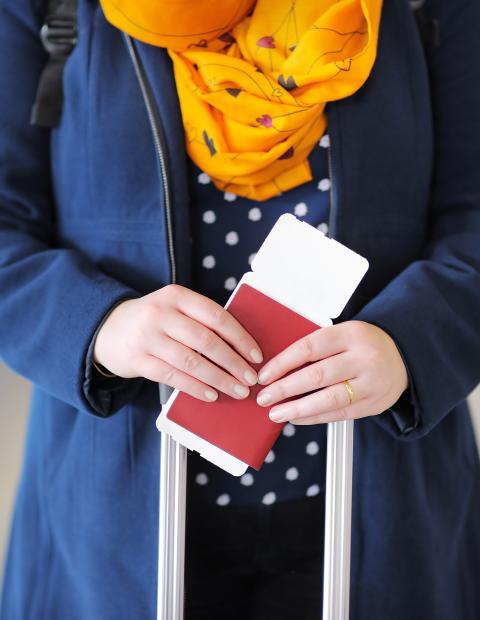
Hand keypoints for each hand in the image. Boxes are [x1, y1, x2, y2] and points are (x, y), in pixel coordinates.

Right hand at [93, 284, 262, 401]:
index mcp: (177, 296)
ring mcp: (148, 337)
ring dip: (219, 379)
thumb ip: (200, 319)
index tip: (256, 356)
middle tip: (250, 378)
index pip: (216, 316)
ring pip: (192, 361)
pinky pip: (173, 377)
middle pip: (207, 340)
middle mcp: (161, 313)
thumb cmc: (152, 321)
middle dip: (233, 363)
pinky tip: (210, 394)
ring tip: (236, 390)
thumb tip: (240, 347)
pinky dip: (195, 387)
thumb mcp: (173, 308)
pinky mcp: (138, 360)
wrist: (107, 330)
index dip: (240, 337)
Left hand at [255, 321, 407, 424]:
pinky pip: (340, 413)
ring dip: (298, 408)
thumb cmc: (363, 345)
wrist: (404, 356)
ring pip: (329, 399)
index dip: (283, 363)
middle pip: (317, 375)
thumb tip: (278, 369)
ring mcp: (371, 383)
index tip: (264, 375)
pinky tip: (297, 417)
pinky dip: (315, 417)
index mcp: (350, 334)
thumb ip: (316, 348)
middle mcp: (363, 357)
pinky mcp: (375, 404)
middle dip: (285, 389)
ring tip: (276, 413)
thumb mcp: (343, 334)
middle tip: (264, 398)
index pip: (310, 347)